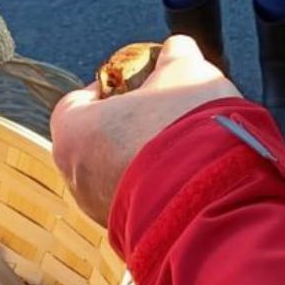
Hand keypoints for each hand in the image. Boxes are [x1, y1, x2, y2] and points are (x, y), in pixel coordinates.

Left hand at [51, 35, 240, 224]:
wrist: (212, 196)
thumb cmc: (185, 130)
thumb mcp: (186, 71)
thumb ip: (176, 55)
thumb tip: (178, 51)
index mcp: (72, 129)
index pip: (78, 101)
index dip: (110, 89)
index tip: (138, 86)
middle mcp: (75, 175)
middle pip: (98, 141)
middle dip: (129, 128)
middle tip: (165, 116)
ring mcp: (100, 210)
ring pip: (119, 175)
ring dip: (145, 161)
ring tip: (183, 148)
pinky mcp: (130, 233)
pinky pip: (141, 202)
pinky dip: (159, 188)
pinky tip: (189, 176)